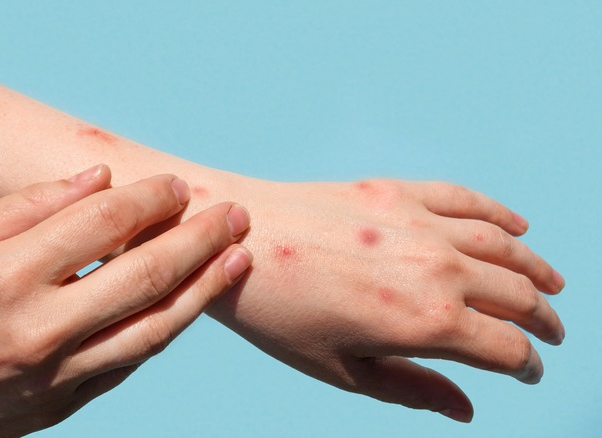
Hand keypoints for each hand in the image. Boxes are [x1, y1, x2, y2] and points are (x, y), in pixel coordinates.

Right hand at [0, 165, 251, 436]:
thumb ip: (29, 205)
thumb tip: (101, 176)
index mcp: (7, 274)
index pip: (104, 223)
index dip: (150, 199)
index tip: (177, 185)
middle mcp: (41, 327)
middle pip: (145, 274)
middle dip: (200, 239)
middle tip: (235, 214)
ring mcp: (60, 373)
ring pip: (155, 327)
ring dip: (206, 289)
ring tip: (240, 258)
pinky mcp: (68, 403)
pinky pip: (133, 360)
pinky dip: (168, 327)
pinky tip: (193, 301)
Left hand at [208, 177, 563, 421]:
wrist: (237, 240)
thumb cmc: (280, 314)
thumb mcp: (343, 370)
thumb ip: (413, 389)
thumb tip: (467, 409)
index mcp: (427, 321)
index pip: (506, 347)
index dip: (527, 365)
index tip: (528, 371)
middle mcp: (438, 268)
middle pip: (517, 295)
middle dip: (543, 319)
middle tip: (553, 333)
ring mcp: (420, 223)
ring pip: (503, 247)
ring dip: (536, 268)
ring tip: (554, 285)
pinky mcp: (398, 191)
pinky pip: (467, 200)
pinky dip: (500, 214)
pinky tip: (517, 227)